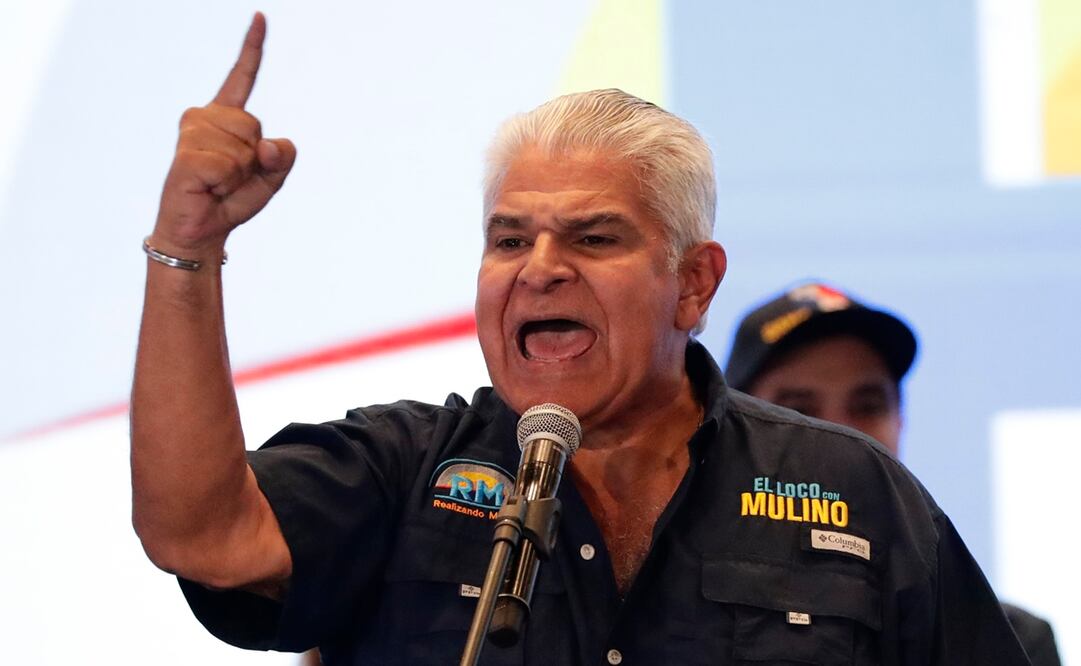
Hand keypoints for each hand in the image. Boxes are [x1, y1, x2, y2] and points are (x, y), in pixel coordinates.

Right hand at [152, 13, 295, 256]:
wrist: (203, 230)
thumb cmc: (233, 199)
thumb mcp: (273, 177)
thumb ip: (284, 156)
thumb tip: (267, 146)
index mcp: (227, 116)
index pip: (242, 76)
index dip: (252, 47)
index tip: (261, 16)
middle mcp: (205, 116)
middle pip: (255, 126)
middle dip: (254, 159)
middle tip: (231, 177)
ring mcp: (192, 133)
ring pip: (243, 147)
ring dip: (240, 174)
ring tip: (218, 183)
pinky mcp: (186, 155)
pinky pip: (229, 166)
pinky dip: (227, 184)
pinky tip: (208, 188)